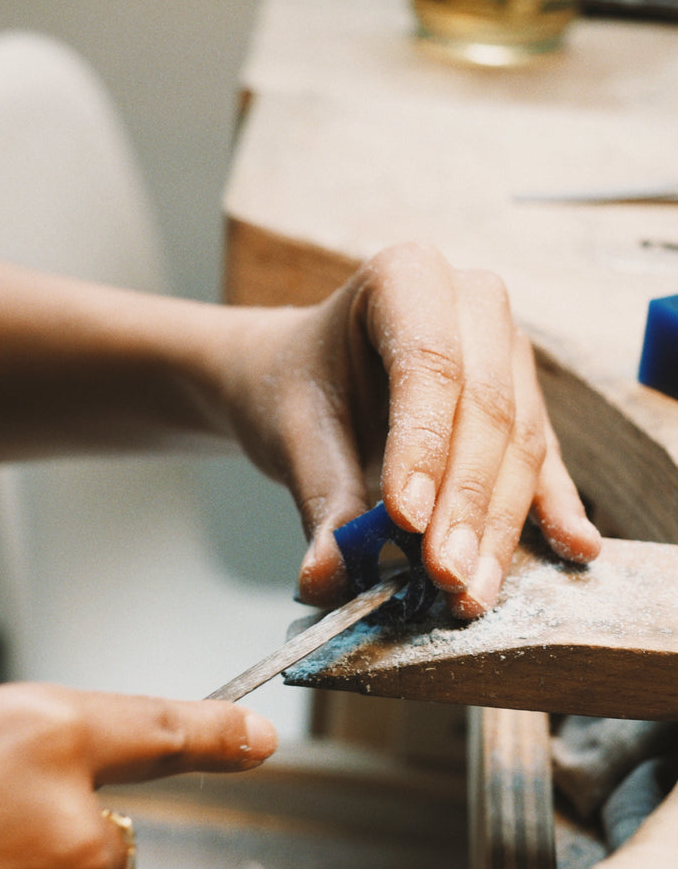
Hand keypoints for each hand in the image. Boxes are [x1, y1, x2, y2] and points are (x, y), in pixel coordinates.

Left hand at [226, 242, 600, 615]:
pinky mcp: (527, 405)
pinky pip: (545, 462)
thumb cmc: (300, 384)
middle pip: (487, 408)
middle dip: (465, 502)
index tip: (407, 519)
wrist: (309, 375)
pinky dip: (552, 510)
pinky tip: (574, 548)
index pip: (428, 362)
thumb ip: (318, 500)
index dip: (424, 445)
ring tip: (471, 590)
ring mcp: (509, 353)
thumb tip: (325, 578)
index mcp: (407, 277)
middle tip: (444, 574)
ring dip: (497, 525)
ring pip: (521, 444)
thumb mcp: (294, 432)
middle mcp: (473, 303)